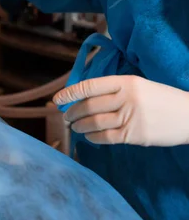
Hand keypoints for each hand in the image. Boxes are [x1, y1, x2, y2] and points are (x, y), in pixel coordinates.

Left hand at [53, 76, 188, 146]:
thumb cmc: (162, 99)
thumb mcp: (139, 85)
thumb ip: (115, 90)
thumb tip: (84, 97)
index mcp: (126, 81)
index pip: (90, 86)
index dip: (70, 93)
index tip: (58, 100)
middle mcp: (126, 97)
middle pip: (89, 106)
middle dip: (73, 113)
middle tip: (66, 117)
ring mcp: (131, 116)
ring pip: (95, 122)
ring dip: (80, 126)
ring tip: (74, 127)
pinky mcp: (135, 134)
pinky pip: (106, 137)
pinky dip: (93, 137)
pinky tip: (88, 136)